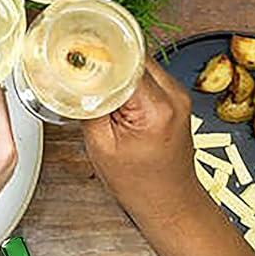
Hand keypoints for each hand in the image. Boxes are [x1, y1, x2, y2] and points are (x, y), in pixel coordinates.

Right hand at [82, 60, 206, 224]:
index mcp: (156, 107)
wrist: (170, 202)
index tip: (76, 53)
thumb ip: (88, 107)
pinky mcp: (176, 98)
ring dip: (117, 69)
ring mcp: (178, 95)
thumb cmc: (141, 184)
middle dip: (106, 58)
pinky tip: (112, 92)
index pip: (125, 61)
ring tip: (95, 83)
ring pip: (141, 63)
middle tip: (80, 65)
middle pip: (134, 56)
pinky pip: (147, 76)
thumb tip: (76, 79)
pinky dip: (128, 79)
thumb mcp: (101, 146)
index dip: (98, 54)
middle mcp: (174, 95)